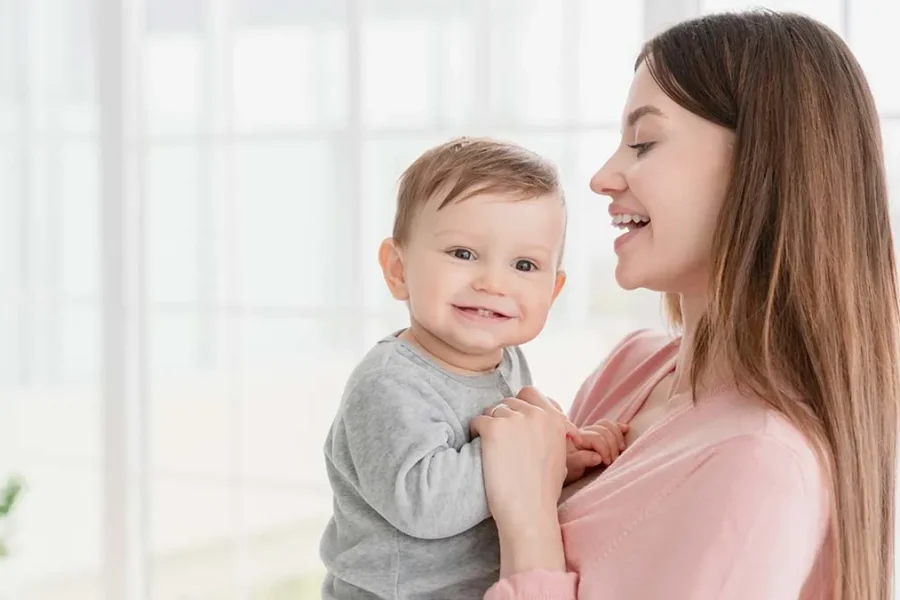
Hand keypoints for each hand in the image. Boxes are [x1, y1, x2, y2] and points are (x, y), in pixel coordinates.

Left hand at [470, 386, 571, 530]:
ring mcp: (515, 419)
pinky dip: (476, 434)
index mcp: (555, 418)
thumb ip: (553, 432)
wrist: (529, 513)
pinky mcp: (493, 428)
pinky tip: (482, 452)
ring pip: (492, 410)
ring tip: (493, 452)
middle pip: (508, 401)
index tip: (513, 424)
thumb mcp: (560, 455)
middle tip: (501, 443)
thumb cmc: (542, 490)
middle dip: (503, 418)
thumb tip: (539, 417)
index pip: (530, 393)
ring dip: (489, 426)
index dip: (519, 406)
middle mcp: (537, 414)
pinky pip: (478, 421)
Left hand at [564, 420, 629, 483]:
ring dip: (617, 437)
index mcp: (577, 438)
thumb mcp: (573, 466)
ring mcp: (591, 431)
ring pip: (608, 426)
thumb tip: (598, 457)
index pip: (597, 438)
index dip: (605, 449)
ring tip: (620, 450)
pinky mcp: (597, 434)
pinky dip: (618, 427)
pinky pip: (608, 426)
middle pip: (604, 431)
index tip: (607, 463)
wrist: (564, 467)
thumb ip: (583, 460)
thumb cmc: (568, 468)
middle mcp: (584, 432)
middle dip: (613, 445)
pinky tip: (626, 429)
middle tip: (613, 460)